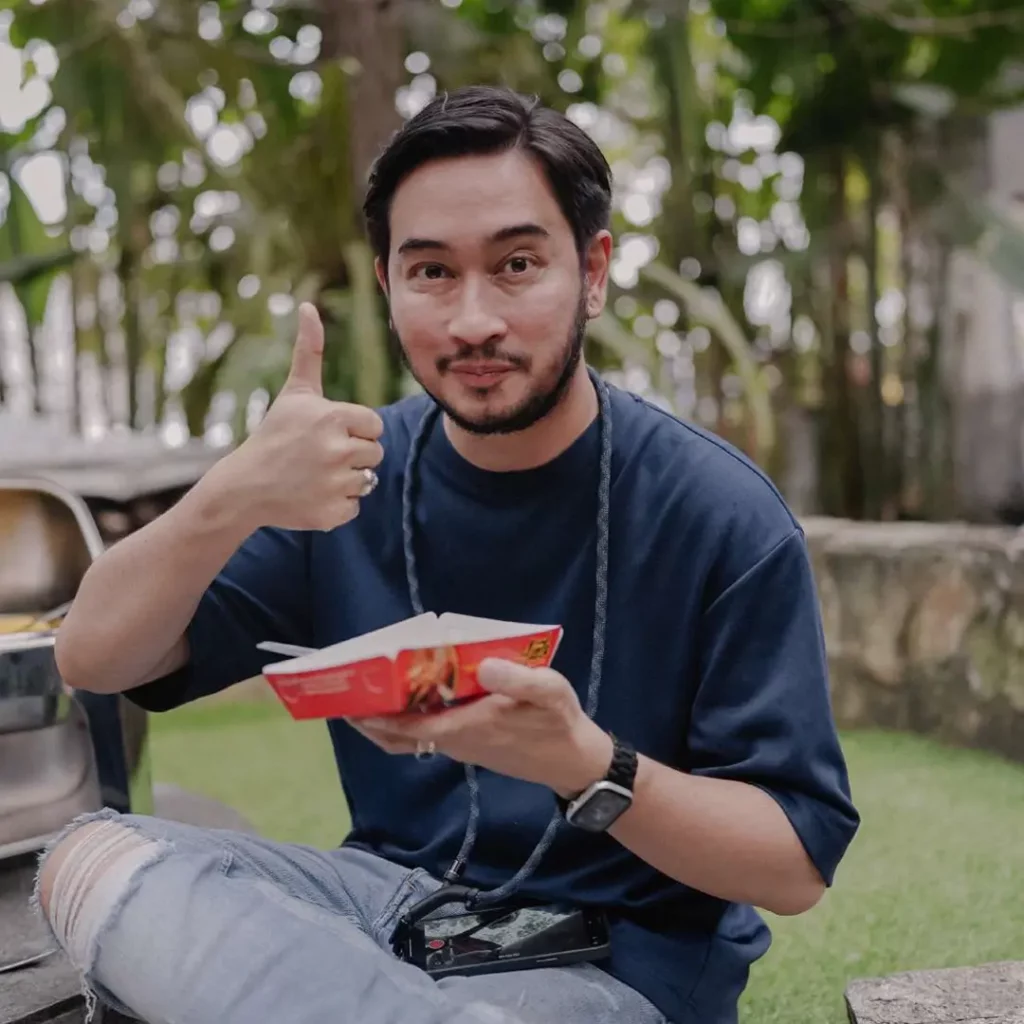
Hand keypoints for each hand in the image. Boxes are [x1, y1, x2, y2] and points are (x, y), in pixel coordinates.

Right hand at [219, 302, 384, 531]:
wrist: (244, 487)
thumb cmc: (274, 434)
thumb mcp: (295, 393)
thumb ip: (310, 351)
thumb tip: (308, 306)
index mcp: (335, 417)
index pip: (374, 425)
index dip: (354, 430)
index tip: (327, 433)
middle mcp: (338, 450)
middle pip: (374, 453)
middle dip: (352, 455)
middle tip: (318, 456)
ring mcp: (335, 483)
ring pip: (367, 480)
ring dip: (345, 480)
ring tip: (314, 475)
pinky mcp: (332, 512)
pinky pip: (354, 506)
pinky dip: (336, 505)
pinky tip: (311, 496)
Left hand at [349, 659, 613, 796]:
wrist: (575, 761)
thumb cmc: (559, 724)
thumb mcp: (549, 692)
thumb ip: (518, 679)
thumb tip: (482, 665)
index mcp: (467, 727)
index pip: (407, 727)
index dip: (375, 717)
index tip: (349, 700)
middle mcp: (455, 740)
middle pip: (398, 736)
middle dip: (369, 718)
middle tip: (346, 691)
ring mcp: (460, 744)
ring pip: (409, 737)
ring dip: (384, 720)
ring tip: (366, 692)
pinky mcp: (469, 743)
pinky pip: (425, 734)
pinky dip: (407, 720)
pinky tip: (409, 696)